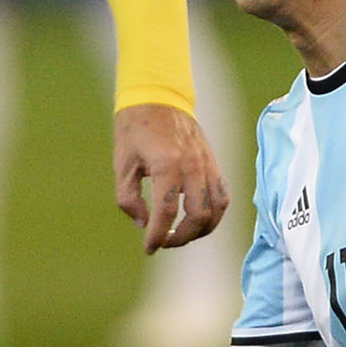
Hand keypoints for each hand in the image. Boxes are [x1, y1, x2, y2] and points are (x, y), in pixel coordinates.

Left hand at [113, 103, 227, 253]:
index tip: (148, 248)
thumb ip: (128, 198)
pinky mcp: (213, 163)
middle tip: (164, 242)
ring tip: (181, 235)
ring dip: (201, 229)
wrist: (158, 97)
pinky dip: (215, 213)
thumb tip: (143, 224)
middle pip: (198, 216)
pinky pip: (223, 194)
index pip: (167, 212)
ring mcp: (207, 164)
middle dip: (181, 237)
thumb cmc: (135, 129)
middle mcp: (192, 166)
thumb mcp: (122, 164)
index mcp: (167, 165)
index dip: (157, 236)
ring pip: (217, 208)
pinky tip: (199, 219)